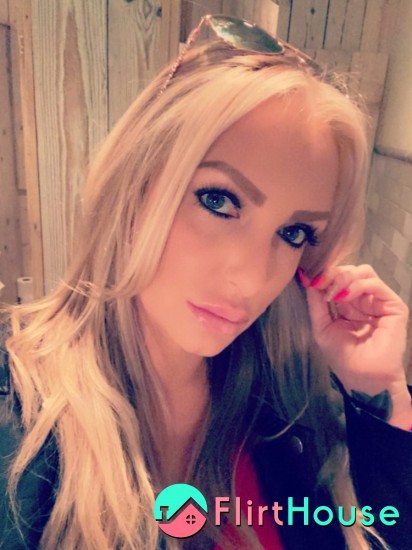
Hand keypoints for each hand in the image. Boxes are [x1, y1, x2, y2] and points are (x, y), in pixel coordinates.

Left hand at [300, 264, 411, 428]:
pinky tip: (344, 295)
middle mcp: (364, 300)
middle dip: (334, 274)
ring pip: (364, 272)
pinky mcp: (393, 306)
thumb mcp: (322, 326)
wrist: (361, 376)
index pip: (339, 279)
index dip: (326, 275)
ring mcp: (379, 302)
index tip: (311, 278)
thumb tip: (309, 279)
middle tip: (321, 284)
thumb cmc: (342, 356)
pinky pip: (375, 284)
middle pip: (351, 271)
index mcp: (348, 304)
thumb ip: (316, 303)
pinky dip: (357, 284)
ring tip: (333, 293)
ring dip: (344, 277)